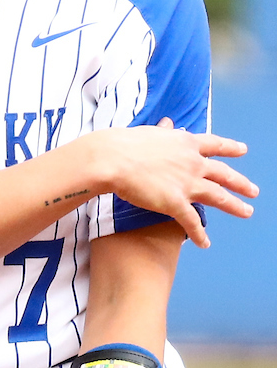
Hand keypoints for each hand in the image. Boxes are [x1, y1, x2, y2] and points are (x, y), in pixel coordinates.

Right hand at [91, 119, 256, 248]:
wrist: (113, 159)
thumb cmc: (123, 144)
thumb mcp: (149, 132)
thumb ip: (163, 132)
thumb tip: (168, 123)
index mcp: (185, 143)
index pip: (214, 144)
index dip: (230, 147)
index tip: (243, 149)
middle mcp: (192, 162)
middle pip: (224, 173)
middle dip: (241, 183)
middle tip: (254, 190)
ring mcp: (186, 183)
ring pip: (218, 197)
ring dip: (234, 205)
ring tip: (247, 212)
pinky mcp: (175, 203)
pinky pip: (192, 222)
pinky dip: (199, 234)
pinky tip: (205, 244)